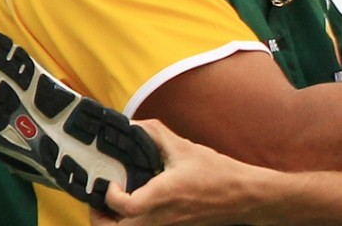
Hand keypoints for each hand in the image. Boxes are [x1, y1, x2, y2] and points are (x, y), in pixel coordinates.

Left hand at [90, 119, 265, 225]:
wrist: (243, 196)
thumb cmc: (218, 174)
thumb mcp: (186, 148)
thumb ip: (156, 135)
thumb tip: (134, 125)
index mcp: (162, 195)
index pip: (124, 205)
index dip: (109, 195)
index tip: (110, 181)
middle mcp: (160, 216)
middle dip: (100, 220)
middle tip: (98, 204)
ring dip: (116, 223)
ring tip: (112, 207)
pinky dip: (133, 222)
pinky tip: (137, 206)